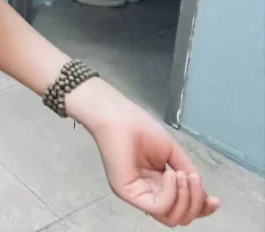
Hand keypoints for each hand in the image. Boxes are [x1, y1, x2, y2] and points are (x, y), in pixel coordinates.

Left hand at [69, 80, 220, 226]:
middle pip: (179, 217)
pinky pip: (159, 206)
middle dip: (196, 204)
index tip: (215, 200)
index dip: (201, 208)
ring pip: (171, 217)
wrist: (119, 116)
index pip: (182, 208)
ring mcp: (136, 195)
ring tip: (182, 175)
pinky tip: (172, 174)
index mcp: (157, 185)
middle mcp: (147, 194)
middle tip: (195, 181)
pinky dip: (172, 193)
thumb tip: (204, 194)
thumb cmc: (140, 128)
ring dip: (186, 198)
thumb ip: (187, 175)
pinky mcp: (128, 193)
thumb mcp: (172, 154)